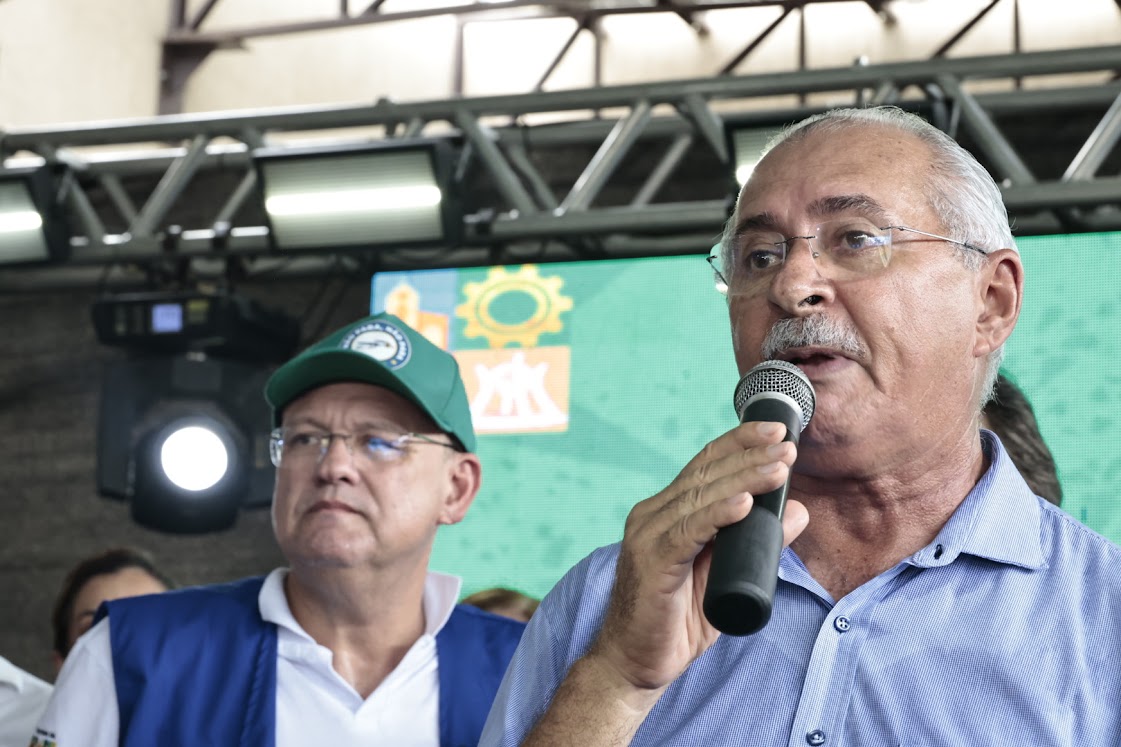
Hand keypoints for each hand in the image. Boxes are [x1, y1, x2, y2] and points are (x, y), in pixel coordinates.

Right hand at [589, 421, 808, 695]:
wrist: (632, 665)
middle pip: (705, 473)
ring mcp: (647, 537)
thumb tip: (798, 510)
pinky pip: (689, 532)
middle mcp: (651, 516)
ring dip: (745, 479)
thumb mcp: (727, 575)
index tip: (776, 430)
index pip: (704, 465)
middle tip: (787, 443)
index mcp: (665, 513)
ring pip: (701, 497)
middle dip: (749, 454)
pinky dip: (718, 514)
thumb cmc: (675, 622)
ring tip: (779, 467)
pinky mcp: (651, 563)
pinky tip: (744, 503)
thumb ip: (758, 543)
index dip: (739, 444)